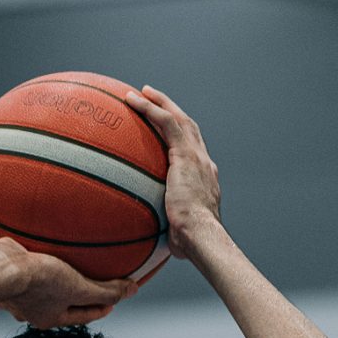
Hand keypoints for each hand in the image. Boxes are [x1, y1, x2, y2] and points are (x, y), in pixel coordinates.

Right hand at [0, 238, 135, 326]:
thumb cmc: (39, 281)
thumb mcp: (79, 288)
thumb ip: (105, 291)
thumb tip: (132, 291)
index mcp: (50, 318)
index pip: (83, 316)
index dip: (101, 308)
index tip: (112, 301)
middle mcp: (33, 310)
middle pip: (63, 304)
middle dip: (78, 297)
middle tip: (93, 286)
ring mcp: (19, 294)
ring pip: (45, 289)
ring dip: (57, 282)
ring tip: (66, 269)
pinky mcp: (9, 275)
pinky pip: (29, 273)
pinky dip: (38, 268)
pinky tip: (40, 255)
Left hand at [125, 85, 220, 260]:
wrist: (202, 237)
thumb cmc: (190, 245)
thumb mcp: (177, 235)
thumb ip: (166, 230)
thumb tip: (149, 242)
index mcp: (205, 181)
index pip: (194, 154)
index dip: (182, 141)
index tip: (167, 135)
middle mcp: (205, 164)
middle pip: (189, 129)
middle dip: (173, 112)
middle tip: (155, 101)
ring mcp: (197, 158)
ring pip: (179, 120)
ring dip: (160, 103)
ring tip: (142, 92)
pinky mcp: (186, 155)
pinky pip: (166, 123)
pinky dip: (150, 109)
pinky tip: (133, 100)